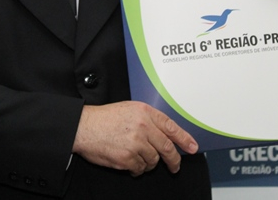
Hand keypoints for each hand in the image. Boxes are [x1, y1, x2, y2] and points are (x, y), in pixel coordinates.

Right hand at [72, 101, 197, 175]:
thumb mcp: (130, 109)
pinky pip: (140, 169)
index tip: (192, 147)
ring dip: (149, 163)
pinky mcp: (128, 158)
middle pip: (166, 148)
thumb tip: (164, 134)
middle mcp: (143, 127)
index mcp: (145, 113)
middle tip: (175, 166)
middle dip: (174, 160)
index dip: (184, 139)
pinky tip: (130, 163)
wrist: (84, 127)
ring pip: (153, 160)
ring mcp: (136, 144)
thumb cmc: (105, 118)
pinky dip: (137, 169)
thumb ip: (148, 119)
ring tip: (138, 157)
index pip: (171, 127)